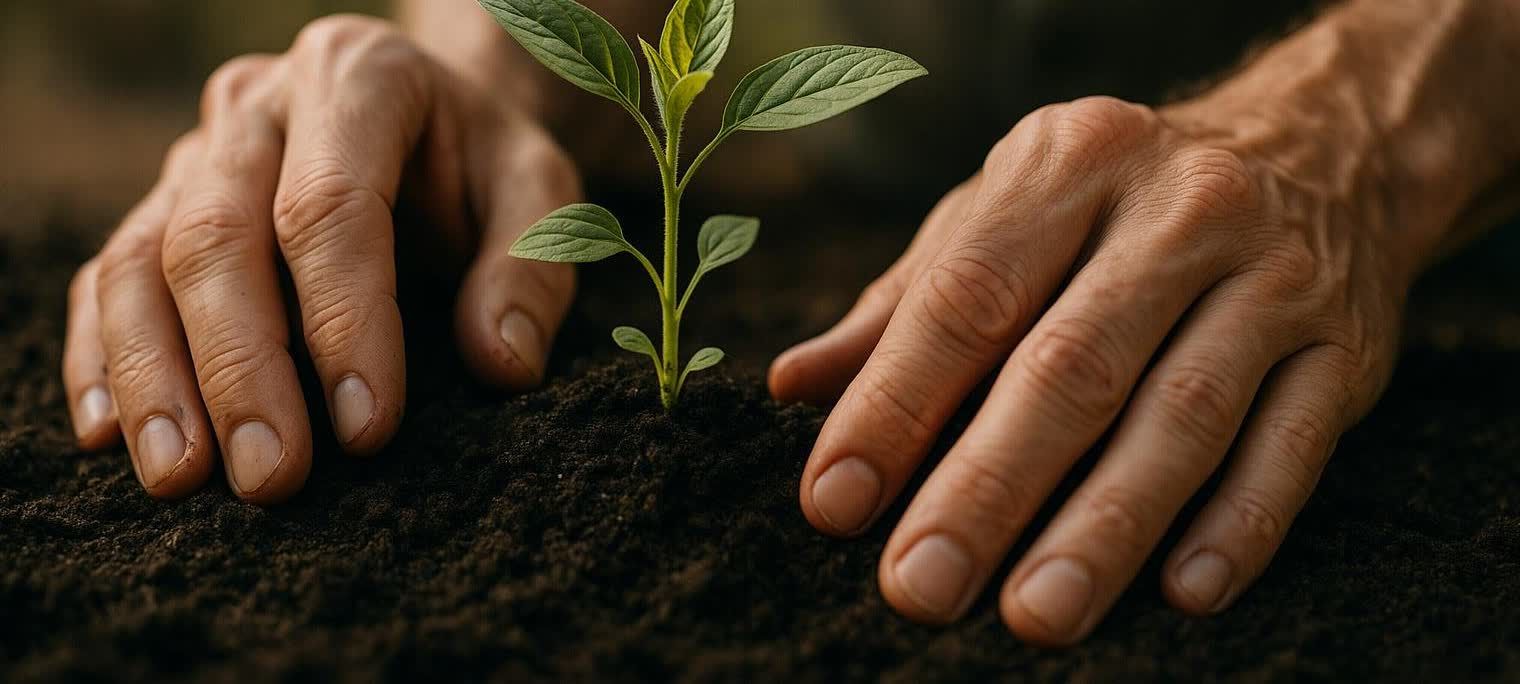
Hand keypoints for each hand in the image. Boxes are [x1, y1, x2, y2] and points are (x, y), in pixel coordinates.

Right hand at [62, 15, 581, 503]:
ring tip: (181, 477)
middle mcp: (259, 106)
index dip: (344, 320)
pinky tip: (111, 435)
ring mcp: (197, 153)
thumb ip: (530, 268)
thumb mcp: (541, 191)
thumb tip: (502, 364)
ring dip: (155, 376)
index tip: (368, 427)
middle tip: (271, 476)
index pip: (331, 205)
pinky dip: (102, 357)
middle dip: (241, 367)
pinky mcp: (160, 204)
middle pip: (219, 236)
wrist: (434, 117)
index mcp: (357, 78)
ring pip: (143, 260)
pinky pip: (109, 277)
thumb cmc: (486, 164)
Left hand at [771, 96, 1409, 643]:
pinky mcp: (1345, 347)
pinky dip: (1240, 521)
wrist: (1320, 149)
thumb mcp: (1006, 212)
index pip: (964, 296)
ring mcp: (1272, 277)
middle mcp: (1174, 210)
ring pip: (1181, 415)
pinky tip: (1185, 592)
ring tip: (1036, 614)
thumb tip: (794, 385)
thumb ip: (904, 302)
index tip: (834, 501)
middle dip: (987, 487)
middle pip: (1069, 367)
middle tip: (920, 586)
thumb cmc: (1115, 203)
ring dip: (1107, 525)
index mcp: (1066, 166)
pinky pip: (1292, 445)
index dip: (893, 403)